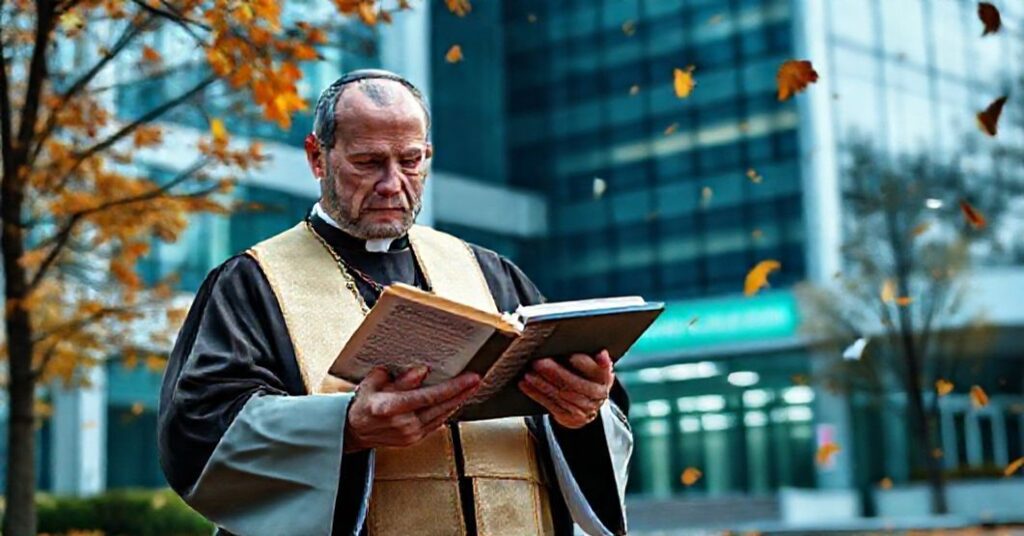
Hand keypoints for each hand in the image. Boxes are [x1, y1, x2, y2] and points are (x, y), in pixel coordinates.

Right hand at [344, 366, 479, 452]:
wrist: (353, 431)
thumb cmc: (363, 404)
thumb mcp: (374, 383)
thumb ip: (400, 379)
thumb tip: (422, 371)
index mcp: (390, 407)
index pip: (429, 396)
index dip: (453, 387)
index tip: (470, 378)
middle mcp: (403, 423)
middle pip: (441, 406)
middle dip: (462, 392)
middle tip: (477, 380)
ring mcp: (409, 434)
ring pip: (442, 416)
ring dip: (458, 401)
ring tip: (470, 388)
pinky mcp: (414, 440)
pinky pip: (437, 424)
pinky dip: (448, 412)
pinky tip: (456, 402)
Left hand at [518, 350, 613, 428]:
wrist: (588, 404)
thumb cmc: (585, 376)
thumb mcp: (591, 365)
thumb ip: (585, 354)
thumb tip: (568, 334)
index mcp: (605, 376)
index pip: (598, 369)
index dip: (585, 363)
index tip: (572, 355)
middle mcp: (598, 394)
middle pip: (576, 383)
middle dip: (555, 372)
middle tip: (539, 362)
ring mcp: (586, 408)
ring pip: (561, 395)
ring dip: (542, 384)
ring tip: (529, 373)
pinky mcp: (572, 418)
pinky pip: (552, 405)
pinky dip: (536, 394)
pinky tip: (525, 384)